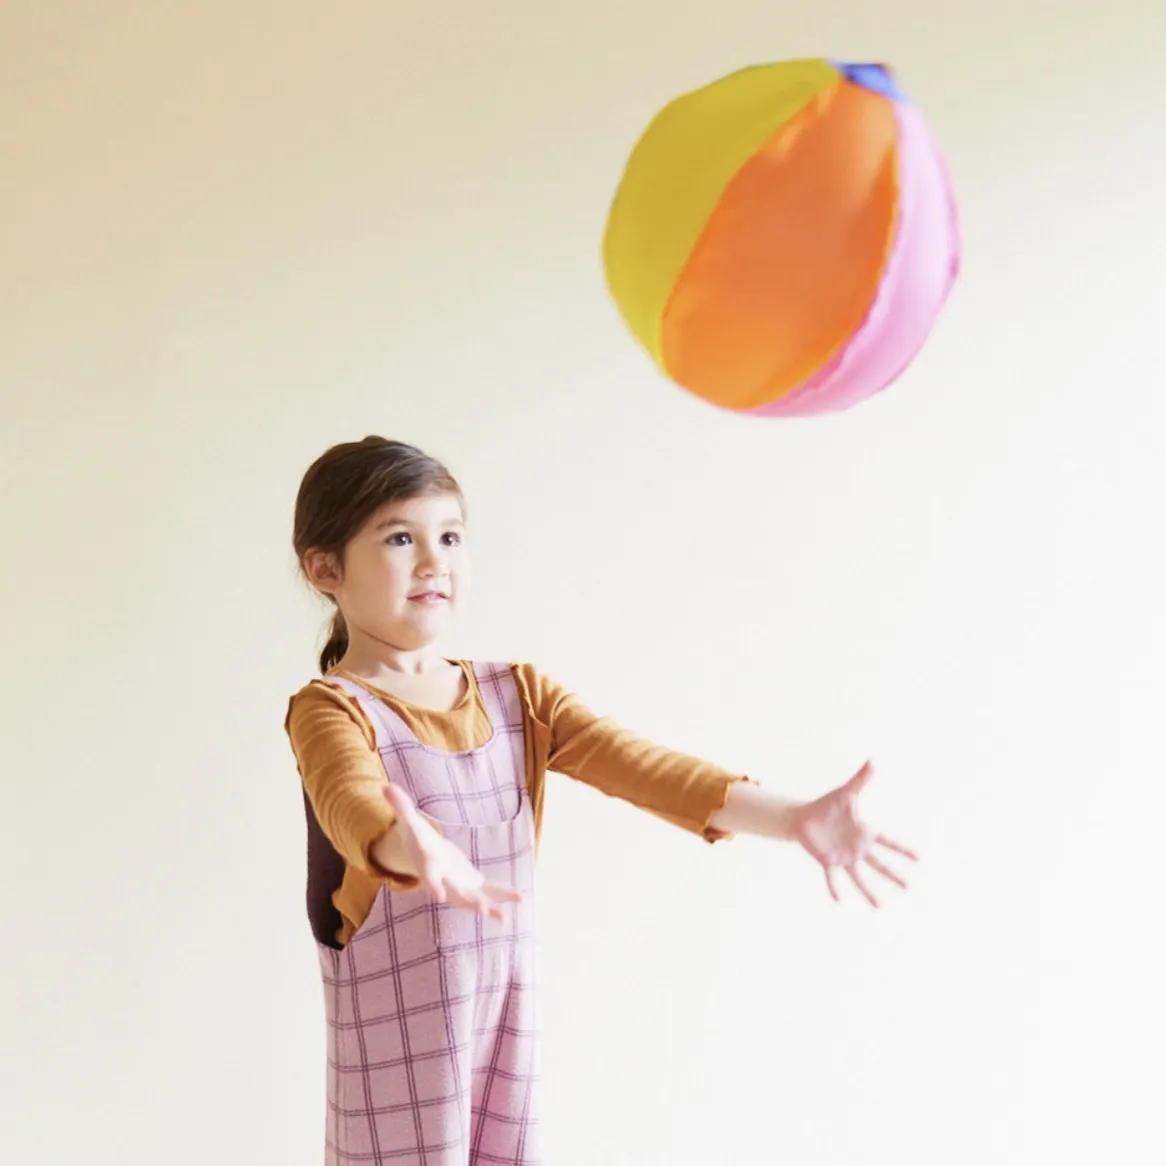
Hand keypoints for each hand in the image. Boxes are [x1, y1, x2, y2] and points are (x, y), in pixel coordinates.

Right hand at [381, 784, 521, 920]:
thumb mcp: (408, 821)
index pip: (430, 877)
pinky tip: (519, 898)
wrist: (423, 856)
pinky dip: (502, 893)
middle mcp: (445, 881)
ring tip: (504, 917)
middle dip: (469, 903)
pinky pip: (489, 889)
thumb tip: (385, 786)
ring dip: (490, 907)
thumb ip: (400, 805)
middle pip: (456, 895)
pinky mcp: (472, 881)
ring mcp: (459, 884)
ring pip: (475, 898)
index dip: (433, 886)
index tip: (439, 896)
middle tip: (483, 911)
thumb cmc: (417, 838)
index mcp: (429, 867)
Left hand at [789, 761, 916, 906]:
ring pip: (859, 876)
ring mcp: (843, 857)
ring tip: (879, 906)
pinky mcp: (827, 861)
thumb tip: (872, 761)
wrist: (805, 817)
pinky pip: (832, 877)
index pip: (888, 842)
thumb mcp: (845, 792)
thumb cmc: (828, 805)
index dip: (903, 849)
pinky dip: (835, 888)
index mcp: (865, 832)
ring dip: (868, 891)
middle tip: (909, 887)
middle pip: (879, 864)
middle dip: (893, 875)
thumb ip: (860, 780)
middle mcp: (857, 848)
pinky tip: (839, 900)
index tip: (921, 859)